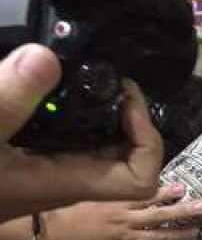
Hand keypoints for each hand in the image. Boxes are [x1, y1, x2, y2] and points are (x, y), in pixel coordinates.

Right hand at [0, 44, 164, 220]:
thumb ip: (8, 101)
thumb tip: (46, 57)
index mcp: (70, 182)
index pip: (140, 180)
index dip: (148, 143)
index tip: (127, 102)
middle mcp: (73, 179)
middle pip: (131, 160)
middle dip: (135, 122)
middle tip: (115, 82)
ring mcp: (57, 170)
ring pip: (106, 150)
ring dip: (113, 117)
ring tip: (98, 80)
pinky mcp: (40, 159)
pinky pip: (79, 140)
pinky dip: (85, 115)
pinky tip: (63, 89)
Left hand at [39, 183, 201, 239]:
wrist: (45, 230)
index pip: (159, 238)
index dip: (179, 235)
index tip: (195, 231)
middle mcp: (127, 221)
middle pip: (160, 216)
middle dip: (182, 211)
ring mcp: (117, 205)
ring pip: (147, 198)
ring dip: (166, 193)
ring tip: (184, 188)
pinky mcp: (106, 195)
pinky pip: (129, 188)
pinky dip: (143, 185)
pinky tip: (153, 179)